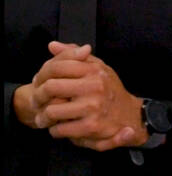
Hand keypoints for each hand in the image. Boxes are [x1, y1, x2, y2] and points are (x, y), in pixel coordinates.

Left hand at [32, 41, 147, 150]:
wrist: (130, 114)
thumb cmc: (109, 90)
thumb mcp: (97, 67)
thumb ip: (74, 56)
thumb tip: (52, 45)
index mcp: (93, 70)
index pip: (57, 66)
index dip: (41, 75)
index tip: (39, 83)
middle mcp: (94, 86)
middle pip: (50, 87)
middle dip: (38, 96)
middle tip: (36, 102)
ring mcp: (93, 106)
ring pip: (52, 111)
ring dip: (44, 116)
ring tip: (45, 117)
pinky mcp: (91, 126)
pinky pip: (60, 129)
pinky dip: (55, 130)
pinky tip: (60, 127)